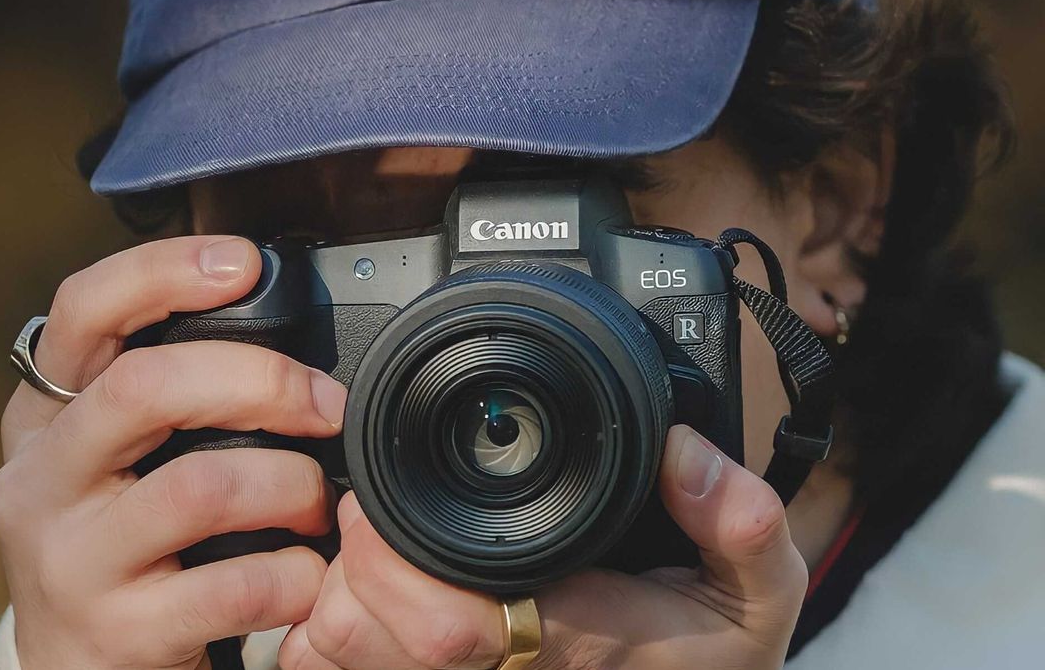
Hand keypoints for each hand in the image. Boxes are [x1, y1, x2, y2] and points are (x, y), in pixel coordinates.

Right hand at [0, 236, 344, 668]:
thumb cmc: (123, 549)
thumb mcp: (119, 461)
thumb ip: (170, 398)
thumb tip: (280, 339)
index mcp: (47, 418)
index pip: (81, 312)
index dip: (162, 272)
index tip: (242, 263)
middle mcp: (41, 479)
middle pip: (145, 387)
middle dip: (260, 381)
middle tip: (325, 405)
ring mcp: (70, 560)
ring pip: (198, 486)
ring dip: (288, 485)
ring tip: (317, 503)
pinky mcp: (114, 633)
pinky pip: (233, 585)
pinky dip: (294, 575)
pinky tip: (306, 576)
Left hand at [278, 425, 806, 669]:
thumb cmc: (715, 649)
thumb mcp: (759, 588)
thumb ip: (739, 518)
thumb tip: (680, 448)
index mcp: (567, 640)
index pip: (450, 627)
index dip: (393, 569)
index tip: (376, 505)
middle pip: (371, 646)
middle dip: (346, 574)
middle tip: (362, 512)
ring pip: (351, 662)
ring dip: (338, 600)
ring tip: (365, 547)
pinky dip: (339, 633)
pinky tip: (369, 591)